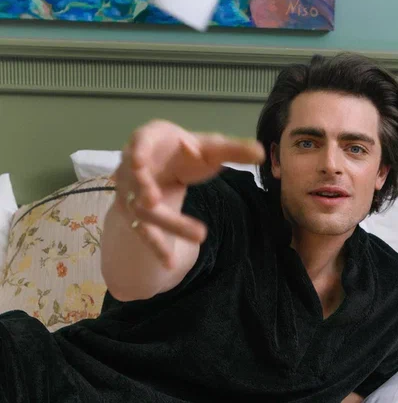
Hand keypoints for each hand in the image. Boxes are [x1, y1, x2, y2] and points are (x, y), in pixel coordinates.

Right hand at [113, 120, 263, 264]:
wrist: (164, 165)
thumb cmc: (185, 152)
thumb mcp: (209, 148)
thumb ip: (232, 150)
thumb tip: (261, 152)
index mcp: (150, 139)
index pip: (140, 141)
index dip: (139, 151)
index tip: (140, 162)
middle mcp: (133, 165)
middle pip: (139, 180)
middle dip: (145, 191)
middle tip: (154, 200)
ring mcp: (131, 191)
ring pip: (145, 210)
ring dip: (168, 222)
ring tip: (198, 233)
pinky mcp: (136, 214)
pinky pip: (146, 232)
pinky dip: (158, 247)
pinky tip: (170, 263)